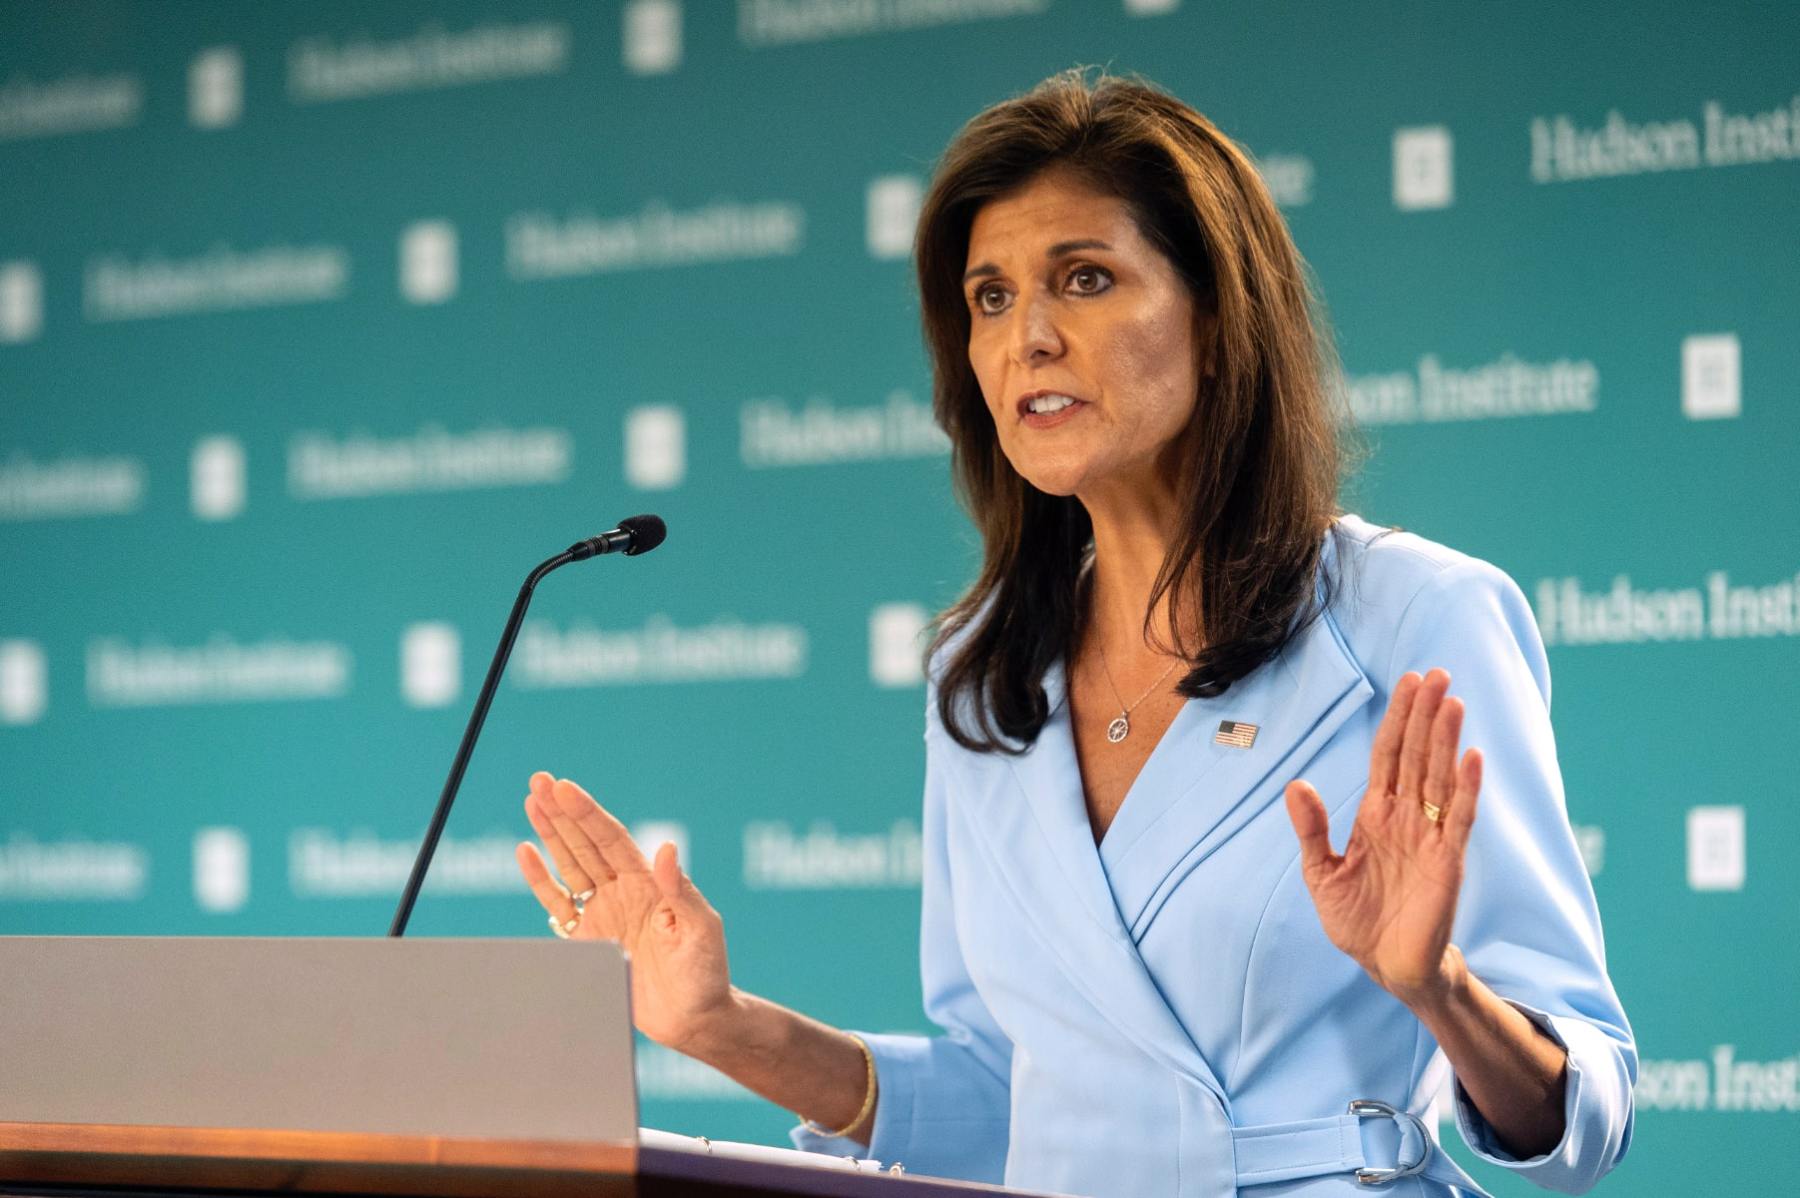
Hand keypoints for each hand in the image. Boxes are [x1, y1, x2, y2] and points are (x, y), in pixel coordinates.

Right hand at [516, 772, 733, 1050]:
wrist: (692, 1018)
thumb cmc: (706, 973)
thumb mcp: (701, 929)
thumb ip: (682, 891)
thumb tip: (666, 849)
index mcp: (651, 882)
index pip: (612, 839)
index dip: (586, 813)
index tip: (564, 788)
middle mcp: (624, 891)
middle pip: (586, 843)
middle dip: (561, 812)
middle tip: (538, 781)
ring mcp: (604, 913)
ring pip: (570, 865)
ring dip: (549, 834)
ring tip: (530, 801)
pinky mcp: (588, 940)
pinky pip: (559, 903)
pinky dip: (542, 879)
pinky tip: (526, 852)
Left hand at [1283, 668, 1482, 1007]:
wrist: (1385, 966)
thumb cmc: (1356, 919)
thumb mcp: (1322, 872)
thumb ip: (1312, 829)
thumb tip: (1294, 784)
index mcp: (1376, 814)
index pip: (1389, 755)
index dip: (1397, 719)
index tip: (1408, 682)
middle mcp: (1406, 817)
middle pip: (1417, 755)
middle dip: (1425, 715)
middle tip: (1438, 673)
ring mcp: (1430, 836)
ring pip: (1439, 777)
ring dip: (1446, 740)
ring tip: (1452, 701)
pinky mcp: (1448, 861)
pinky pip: (1458, 818)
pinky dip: (1465, 787)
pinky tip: (1471, 757)